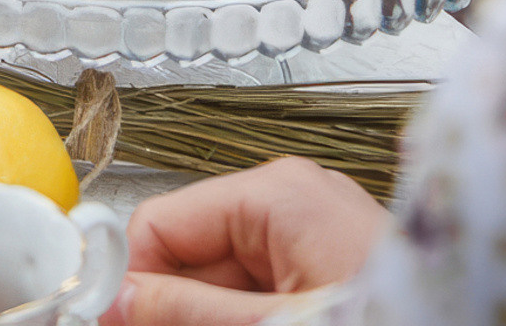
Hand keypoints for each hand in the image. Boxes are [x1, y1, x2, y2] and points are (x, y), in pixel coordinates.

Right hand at [111, 158, 391, 321]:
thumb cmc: (398, 322)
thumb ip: (186, 311)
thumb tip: (113, 299)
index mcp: (277, 192)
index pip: (162, 221)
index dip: (130, 277)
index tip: (106, 321)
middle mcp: (296, 203)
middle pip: (193, 255)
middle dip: (173, 308)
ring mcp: (318, 243)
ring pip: (227, 284)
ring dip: (209, 320)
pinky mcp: (336, 279)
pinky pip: (265, 296)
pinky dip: (246, 321)